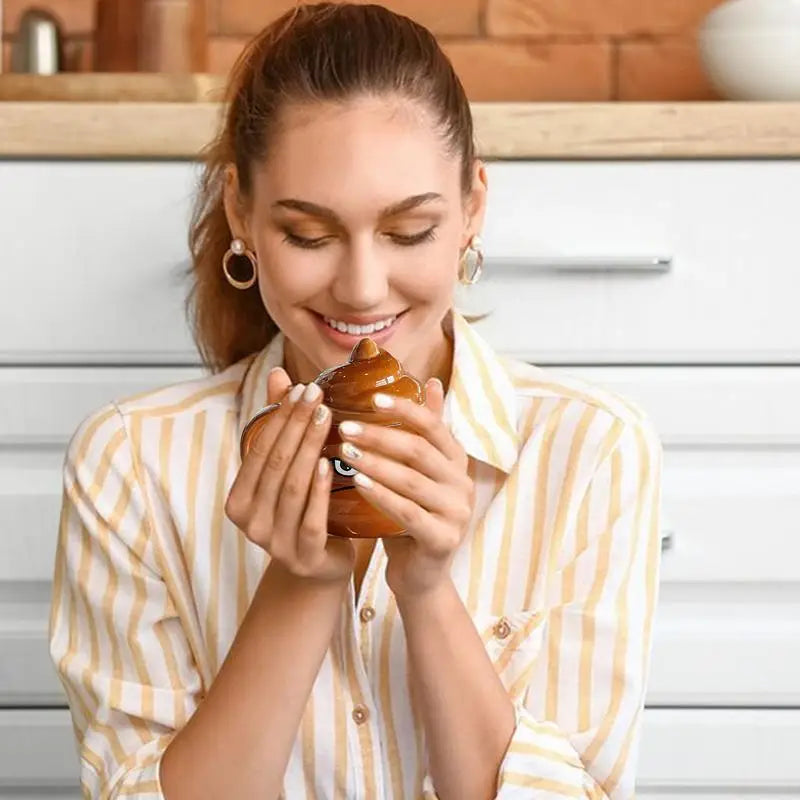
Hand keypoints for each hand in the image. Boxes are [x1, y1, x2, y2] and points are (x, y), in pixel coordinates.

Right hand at [225, 368, 354, 584]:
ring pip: (291, 488)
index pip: (259, 450)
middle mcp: (249, 523)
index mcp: (238, 500)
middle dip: (296, 425)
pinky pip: (311, 520)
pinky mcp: (304, 558)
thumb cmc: (302, 509)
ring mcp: (275, 543)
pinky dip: (319, 491)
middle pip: (275, 465)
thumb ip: (279, 425)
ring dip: (309, 448)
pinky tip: (330, 463)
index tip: (302, 388)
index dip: (280, 417)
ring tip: (326, 418)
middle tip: (318, 394)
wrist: (319, 565)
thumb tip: (277, 372)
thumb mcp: (287, 469)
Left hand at [337, 378, 473, 598]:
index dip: (404, 409)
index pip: (433, 425)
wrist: (419, 572)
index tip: (371, 398)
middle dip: (380, 436)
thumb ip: (424, 431)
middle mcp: (461, 483)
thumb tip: (431, 381)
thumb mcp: (418, 471)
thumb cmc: (412, 515)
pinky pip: (408, 512)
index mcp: (456, 460)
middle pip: (419, 450)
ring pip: (411, 480)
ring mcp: (457, 512)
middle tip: (344, 426)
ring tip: (344, 451)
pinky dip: (381, 495)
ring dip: (374, 463)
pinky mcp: (444, 539)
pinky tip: (357, 483)